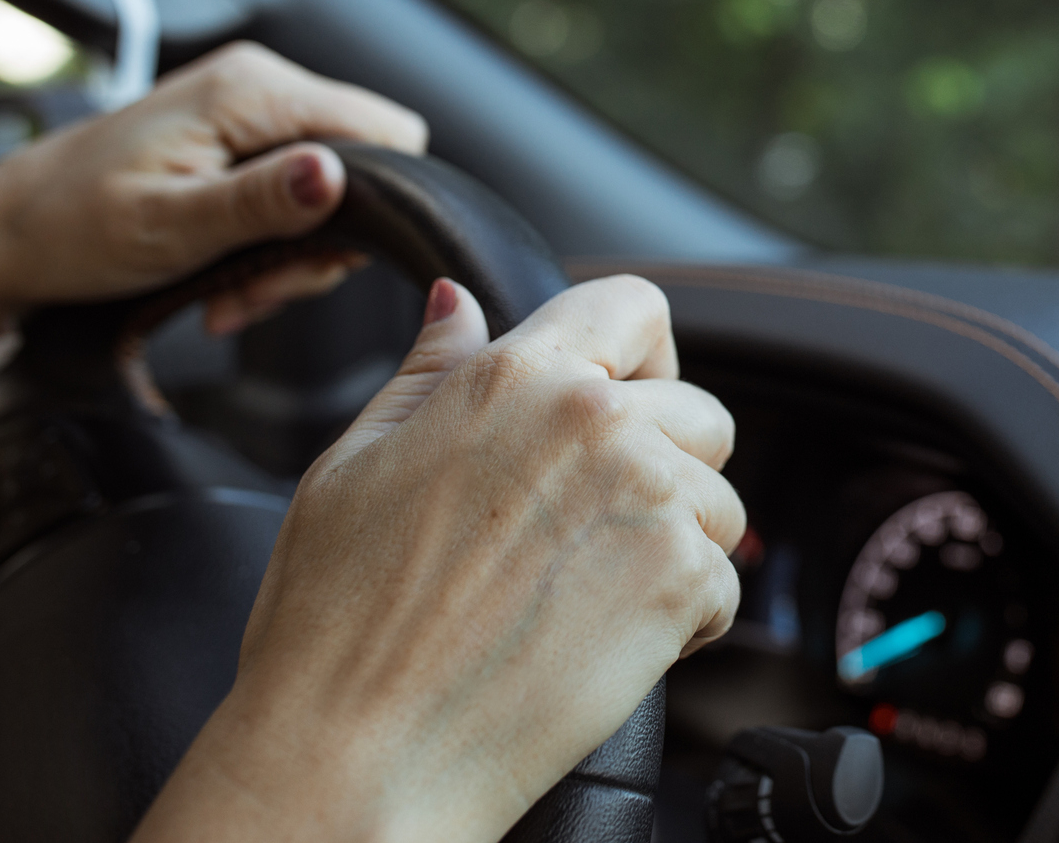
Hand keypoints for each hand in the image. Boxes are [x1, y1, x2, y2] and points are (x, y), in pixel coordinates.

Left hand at [0, 41, 426, 341]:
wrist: (5, 234)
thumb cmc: (69, 229)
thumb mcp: (168, 226)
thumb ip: (259, 201)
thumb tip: (333, 176)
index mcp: (251, 91)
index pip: (389, 132)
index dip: (376, 203)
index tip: (316, 260)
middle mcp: (259, 83)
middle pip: (365, 164)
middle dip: (324, 243)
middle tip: (263, 290)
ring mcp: (249, 109)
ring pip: (332, 187)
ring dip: (295, 254)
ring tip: (234, 292)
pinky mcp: (239, 137)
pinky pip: (295, 190)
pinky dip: (274, 243)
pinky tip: (228, 276)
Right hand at [133, 275, 742, 842]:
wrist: (356, 753)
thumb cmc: (335, 624)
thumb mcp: (353, 464)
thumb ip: (428, 373)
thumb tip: (459, 304)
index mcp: (518, 376)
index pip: (633, 307)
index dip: (640, 353)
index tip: (625, 400)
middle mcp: (597, 420)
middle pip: (699, 410)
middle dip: (666, 465)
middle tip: (589, 535)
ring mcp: (648, 496)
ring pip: (720, 500)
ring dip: (675, 545)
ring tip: (582, 597)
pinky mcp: (682, 577)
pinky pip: (723, 580)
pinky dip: (682, 618)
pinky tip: (599, 642)